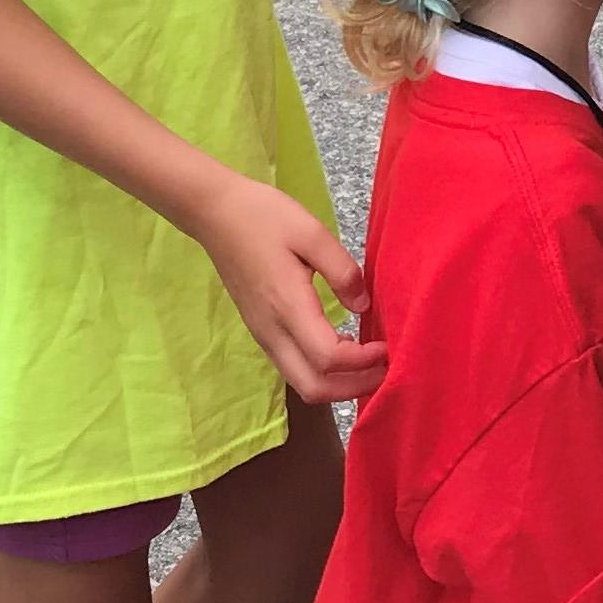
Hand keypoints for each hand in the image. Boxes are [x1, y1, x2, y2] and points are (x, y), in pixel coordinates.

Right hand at [201, 177, 380, 405]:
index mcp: (287, 306)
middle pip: (314, 388)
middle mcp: (272, 331)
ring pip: (303, 383)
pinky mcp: (261, 331)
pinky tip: (345, 349)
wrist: (216, 214)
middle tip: (386, 368)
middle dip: (354, 387)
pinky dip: (323, 372)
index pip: (328, 358)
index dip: (362, 361)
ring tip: (371, 363)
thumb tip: (363, 306)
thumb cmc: (264, 217)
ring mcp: (263, 335)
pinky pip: (294, 368)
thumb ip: (342, 270)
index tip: (387, 345)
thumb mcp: (311, 232)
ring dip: (340, 384)